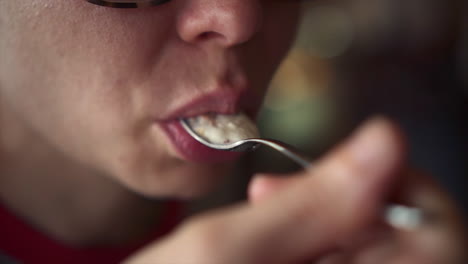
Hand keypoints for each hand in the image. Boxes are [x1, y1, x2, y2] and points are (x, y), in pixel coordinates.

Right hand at [125, 118, 466, 263]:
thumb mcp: (226, 248)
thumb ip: (311, 200)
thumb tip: (386, 139)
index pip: (437, 235)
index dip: (400, 184)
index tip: (346, 162)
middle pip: (408, 238)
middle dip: (348, 195)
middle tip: (280, 184)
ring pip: (371, 243)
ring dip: (326, 208)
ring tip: (265, 197)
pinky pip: (344, 252)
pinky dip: (314, 226)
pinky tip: (271, 216)